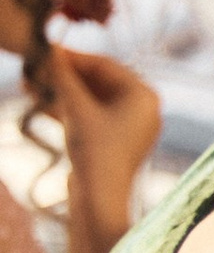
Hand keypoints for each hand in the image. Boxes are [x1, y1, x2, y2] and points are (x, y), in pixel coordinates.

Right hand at [49, 46, 160, 207]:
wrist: (99, 203)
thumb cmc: (95, 152)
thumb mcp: (76, 108)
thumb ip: (63, 76)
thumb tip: (49, 49)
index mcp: (144, 95)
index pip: (104, 65)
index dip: (72, 56)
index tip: (44, 49)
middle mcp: (142, 109)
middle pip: (97, 81)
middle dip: (63, 76)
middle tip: (34, 67)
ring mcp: (128, 127)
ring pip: (89, 99)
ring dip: (60, 92)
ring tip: (29, 85)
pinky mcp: (113, 143)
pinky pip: (89, 116)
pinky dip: (66, 109)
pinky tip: (39, 101)